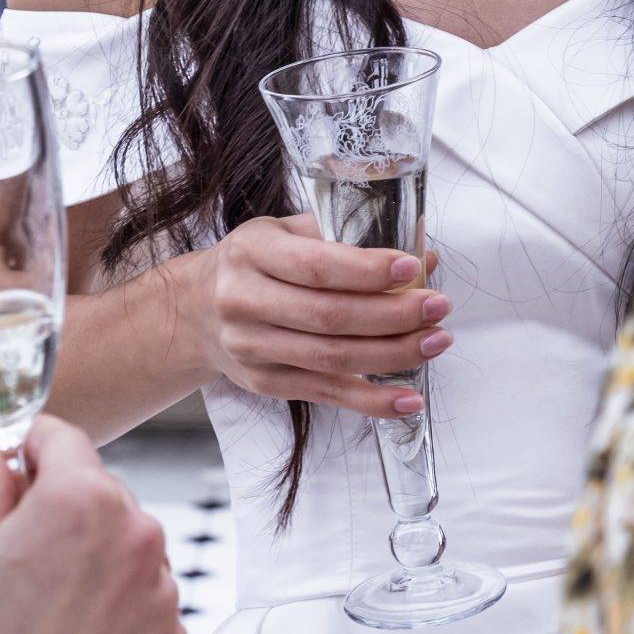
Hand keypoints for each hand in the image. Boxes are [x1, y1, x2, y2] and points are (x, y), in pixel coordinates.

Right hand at [0, 418, 187, 633]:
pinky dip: (117, 606)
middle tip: (22, 550)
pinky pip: (145, 598)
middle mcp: (136, 535)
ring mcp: (159, 590)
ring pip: (128, 545)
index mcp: (83, 498)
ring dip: (96, 557)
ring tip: (46, 601)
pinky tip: (72, 630)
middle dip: (64, 508)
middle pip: (101, 491)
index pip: (62, 438)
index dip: (31, 446)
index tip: (21, 459)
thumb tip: (2, 453)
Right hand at [182, 212, 450, 420]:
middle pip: (329, 315)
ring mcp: (251, 347)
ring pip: (332, 358)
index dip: (368, 270)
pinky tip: (408, 399)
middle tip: (438, 307)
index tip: (414, 267)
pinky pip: (326, 393)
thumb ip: (347, 238)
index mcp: (251, 252)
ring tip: (435, 342)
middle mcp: (244, 300)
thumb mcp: (285, 232)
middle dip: (393, 314)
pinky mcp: (264, 382)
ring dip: (392, 354)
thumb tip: (423, 259)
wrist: (194, 310)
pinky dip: (371, 400)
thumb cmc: (255, 263)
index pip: (315, 266)